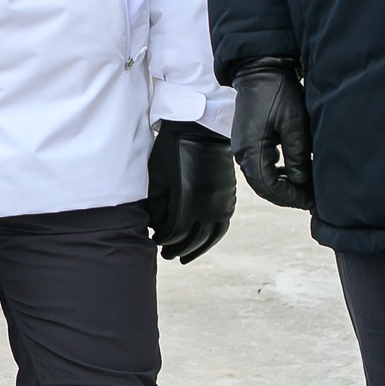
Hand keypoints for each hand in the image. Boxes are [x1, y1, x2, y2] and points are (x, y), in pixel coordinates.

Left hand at [146, 120, 236, 262]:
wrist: (199, 128)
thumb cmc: (171, 150)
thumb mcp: (158, 177)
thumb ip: (158, 206)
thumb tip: (158, 229)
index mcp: (187, 201)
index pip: (175, 234)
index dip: (164, 242)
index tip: (155, 243)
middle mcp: (207, 205)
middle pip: (193, 239)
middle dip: (178, 250)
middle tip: (166, 256)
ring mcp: (221, 202)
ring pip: (211, 237)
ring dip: (197, 250)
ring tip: (183, 257)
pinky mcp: (229, 196)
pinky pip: (223, 225)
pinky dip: (212, 238)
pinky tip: (203, 242)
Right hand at [231, 58, 313, 210]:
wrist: (261, 68)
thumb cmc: (279, 93)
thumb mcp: (295, 126)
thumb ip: (298, 158)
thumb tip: (302, 184)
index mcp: (251, 150)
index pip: (269, 187)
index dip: (291, 197)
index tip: (310, 201)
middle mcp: (242, 152)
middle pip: (263, 186)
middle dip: (287, 195)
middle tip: (310, 199)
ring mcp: (242, 145)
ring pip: (261, 177)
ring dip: (281, 185)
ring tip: (304, 187)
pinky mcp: (247, 139)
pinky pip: (259, 165)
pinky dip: (275, 173)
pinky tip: (291, 171)